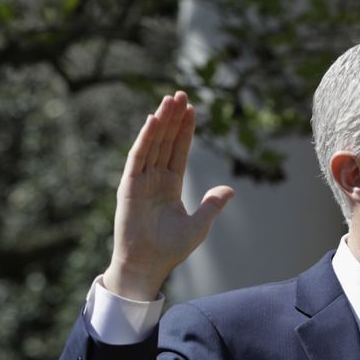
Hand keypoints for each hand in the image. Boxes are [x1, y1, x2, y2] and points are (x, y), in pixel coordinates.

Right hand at [104, 91, 233, 299]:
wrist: (148, 265)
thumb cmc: (170, 248)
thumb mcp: (199, 225)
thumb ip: (212, 204)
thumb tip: (230, 189)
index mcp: (170, 185)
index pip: (179, 151)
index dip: (186, 130)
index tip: (193, 109)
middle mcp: (155, 178)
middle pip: (166, 141)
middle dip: (174, 118)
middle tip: (181, 94)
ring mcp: (141, 180)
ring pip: (152, 143)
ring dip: (161, 121)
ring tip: (170, 99)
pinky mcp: (129, 186)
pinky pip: (138, 157)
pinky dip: (145, 139)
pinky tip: (153, 121)